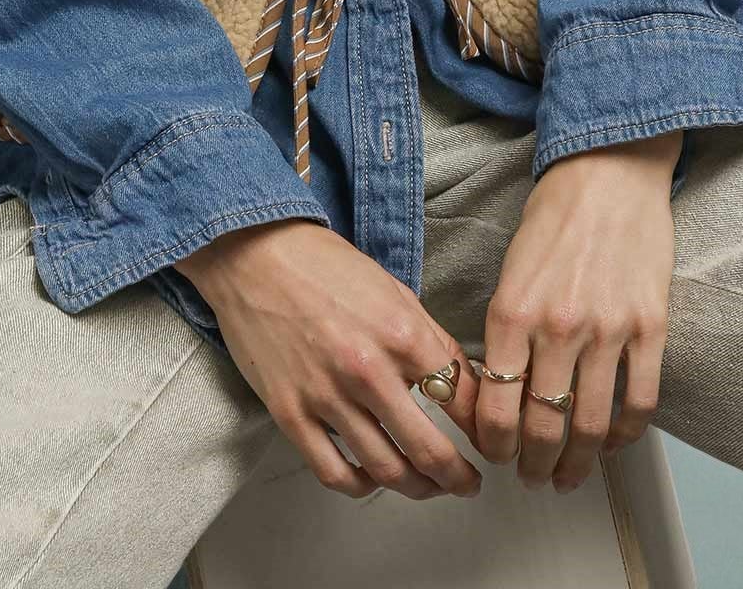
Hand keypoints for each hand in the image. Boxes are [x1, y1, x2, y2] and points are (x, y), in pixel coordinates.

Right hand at [174, 219, 483, 504]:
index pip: (460, 398)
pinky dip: (360, 487)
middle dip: (458, 477)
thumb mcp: (393, 290)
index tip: (488, 441)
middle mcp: (368, 370)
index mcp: (401, 333)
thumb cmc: (323, 266)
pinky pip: (333, 472)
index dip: (483, 428)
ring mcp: (326, 396)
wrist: (254, 255)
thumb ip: (429, 338)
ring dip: (417, 488)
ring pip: (386, 471)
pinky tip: (372, 479)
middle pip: (429, 450)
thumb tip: (463, 382)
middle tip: (468, 483)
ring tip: (428, 487)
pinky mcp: (290, 413)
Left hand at [475, 129, 680, 493]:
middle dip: (533, 465)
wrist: (609, 171)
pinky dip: (624, 435)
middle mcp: (557, 327)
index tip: (496, 455)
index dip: (493, 444)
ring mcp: (608, 330)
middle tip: (532, 478)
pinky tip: (612, 442)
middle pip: (542, 426)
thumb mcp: (511, 268)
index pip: (494, 405)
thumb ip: (506, 328)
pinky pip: (639, 401)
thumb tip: (500, 388)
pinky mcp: (650, 327)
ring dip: (576, 464)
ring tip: (569, 476)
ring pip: (589, 425)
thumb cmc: (556, 214)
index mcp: (512, 311)